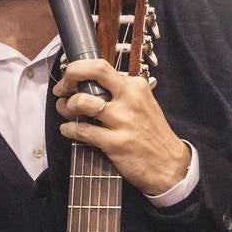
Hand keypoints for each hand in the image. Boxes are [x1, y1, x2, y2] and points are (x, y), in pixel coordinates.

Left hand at [53, 59, 190, 196]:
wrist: (170, 165)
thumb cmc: (152, 134)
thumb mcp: (142, 104)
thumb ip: (118, 94)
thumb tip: (86, 87)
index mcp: (136, 86)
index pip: (101, 66)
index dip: (78, 69)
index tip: (69, 78)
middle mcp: (130, 99)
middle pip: (93, 73)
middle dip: (70, 76)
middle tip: (61, 89)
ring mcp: (122, 121)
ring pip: (82, 102)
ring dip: (67, 106)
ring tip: (66, 111)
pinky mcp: (115, 143)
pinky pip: (82, 131)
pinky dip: (69, 130)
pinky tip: (68, 130)